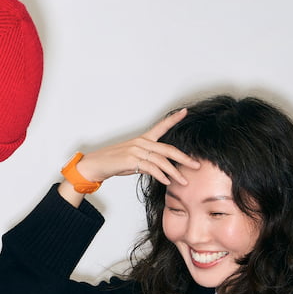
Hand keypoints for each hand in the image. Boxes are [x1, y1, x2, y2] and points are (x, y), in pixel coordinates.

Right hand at [66, 108, 201, 191]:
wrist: (95, 165)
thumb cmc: (113, 163)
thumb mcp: (132, 160)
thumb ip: (147, 161)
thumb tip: (160, 170)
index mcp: (142, 140)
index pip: (161, 127)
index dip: (173, 119)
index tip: (185, 111)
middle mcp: (141, 143)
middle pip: (168, 149)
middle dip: (184, 158)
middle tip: (196, 166)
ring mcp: (136, 150)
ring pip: (162, 161)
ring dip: (175, 173)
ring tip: (184, 181)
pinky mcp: (132, 160)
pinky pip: (152, 168)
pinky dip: (161, 176)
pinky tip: (167, 181)